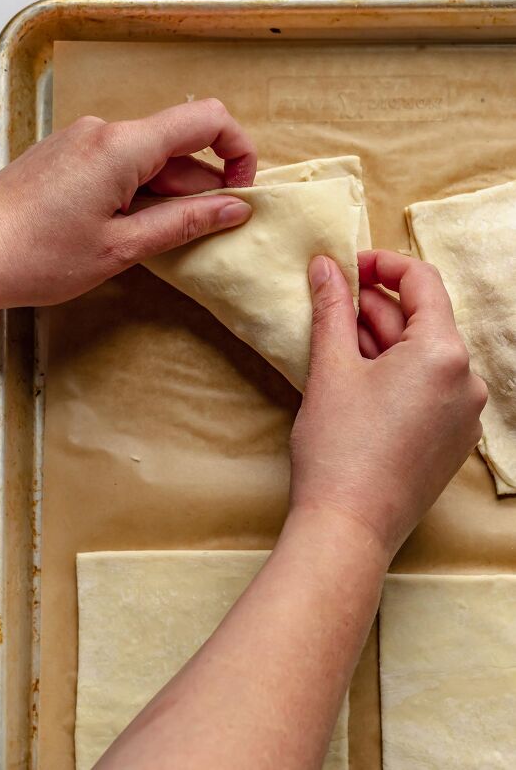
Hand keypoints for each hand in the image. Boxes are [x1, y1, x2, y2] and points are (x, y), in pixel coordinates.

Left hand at [0, 99, 255, 315]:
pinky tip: (132, 230)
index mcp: (122, 146)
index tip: (242, 191)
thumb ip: (185, 222)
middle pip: (179, 146)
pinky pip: (122, 166)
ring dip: (170, 195)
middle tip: (210, 233)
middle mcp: (104, 131)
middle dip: (203, 187)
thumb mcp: (122, 248)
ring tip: (164, 241)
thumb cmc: (35, 256)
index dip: (238, 150)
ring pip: (150, 159)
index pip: (206, 119)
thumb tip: (235, 209)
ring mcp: (83, 141)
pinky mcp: (69, 157)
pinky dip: (141, 193)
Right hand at [289, 250, 487, 559]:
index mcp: (443, 353)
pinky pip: (429, 389)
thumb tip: (325, 266)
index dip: (381, 264)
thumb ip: (332, 308)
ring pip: (423, 356)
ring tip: (338, 347)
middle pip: (422, 320)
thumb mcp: (331, 368)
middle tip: (329, 306)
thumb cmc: (338, 448)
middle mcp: (467, 380)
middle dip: (374, 309)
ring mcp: (464, 414)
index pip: (421, 282)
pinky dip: (396, 375)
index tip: (347, 266)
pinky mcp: (453, 440)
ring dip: (382, 342)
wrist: (348, 527)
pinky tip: (359, 382)